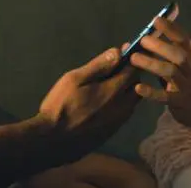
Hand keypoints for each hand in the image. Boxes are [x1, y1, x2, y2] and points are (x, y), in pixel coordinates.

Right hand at [38, 47, 139, 162]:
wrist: (54, 140)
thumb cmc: (61, 105)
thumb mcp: (75, 79)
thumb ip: (98, 66)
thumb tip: (118, 52)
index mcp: (113, 91)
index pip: (133, 71)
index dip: (130, 59)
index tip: (124, 51)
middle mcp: (122, 106)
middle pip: (137, 86)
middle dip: (131, 74)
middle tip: (116, 67)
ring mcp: (118, 121)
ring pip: (132, 100)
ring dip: (127, 89)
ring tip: (111, 83)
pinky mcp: (112, 131)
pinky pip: (125, 113)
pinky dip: (122, 102)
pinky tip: (106, 101)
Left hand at [129, 15, 190, 128]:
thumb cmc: (189, 85)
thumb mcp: (182, 67)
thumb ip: (165, 54)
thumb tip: (145, 37)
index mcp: (189, 59)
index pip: (182, 40)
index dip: (171, 29)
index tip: (156, 19)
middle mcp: (189, 70)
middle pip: (178, 55)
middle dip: (161, 46)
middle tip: (143, 39)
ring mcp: (186, 87)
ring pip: (171, 73)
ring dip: (153, 64)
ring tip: (134, 58)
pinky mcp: (180, 102)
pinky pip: (166, 97)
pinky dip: (152, 92)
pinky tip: (138, 87)